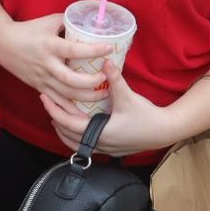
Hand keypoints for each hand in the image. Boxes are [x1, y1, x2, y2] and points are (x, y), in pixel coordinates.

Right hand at [0, 14, 109, 104]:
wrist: (3, 43)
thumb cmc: (28, 30)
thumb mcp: (48, 21)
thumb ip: (68, 22)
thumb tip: (88, 22)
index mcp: (50, 46)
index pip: (74, 50)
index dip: (93, 51)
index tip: (109, 48)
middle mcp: (46, 64)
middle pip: (70, 80)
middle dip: (91, 82)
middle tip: (105, 78)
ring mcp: (42, 78)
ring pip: (66, 94)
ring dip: (86, 97)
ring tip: (103, 94)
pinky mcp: (39, 86)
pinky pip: (56, 101)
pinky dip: (70, 109)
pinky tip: (84, 113)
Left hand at [40, 73, 178, 157]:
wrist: (164, 131)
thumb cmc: (147, 116)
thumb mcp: (129, 96)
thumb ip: (115, 79)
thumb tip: (106, 61)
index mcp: (99, 133)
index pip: (68, 123)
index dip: (54, 110)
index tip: (45, 97)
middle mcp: (99, 144)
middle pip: (67, 135)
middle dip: (56, 119)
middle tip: (48, 102)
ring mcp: (105, 149)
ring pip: (75, 143)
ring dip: (64, 129)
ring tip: (57, 114)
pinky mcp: (111, 149)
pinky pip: (86, 144)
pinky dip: (76, 135)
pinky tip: (77, 124)